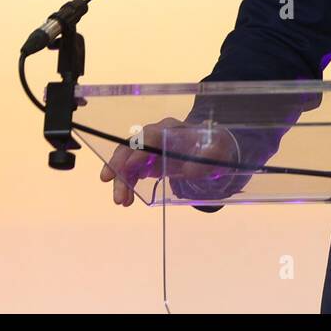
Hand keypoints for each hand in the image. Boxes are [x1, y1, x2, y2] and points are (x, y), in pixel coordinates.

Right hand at [98, 116, 239, 206]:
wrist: (211, 153)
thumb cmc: (213, 148)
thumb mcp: (217, 152)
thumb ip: (208, 158)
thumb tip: (191, 168)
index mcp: (170, 129)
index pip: (150, 135)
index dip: (140, 150)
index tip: (132, 166)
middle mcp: (155, 136)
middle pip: (132, 147)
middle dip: (120, 165)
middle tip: (113, 185)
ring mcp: (148, 149)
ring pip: (126, 161)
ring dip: (121, 180)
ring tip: (121, 201)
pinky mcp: (146, 162)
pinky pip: (131, 172)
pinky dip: (127, 185)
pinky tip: (127, 200)